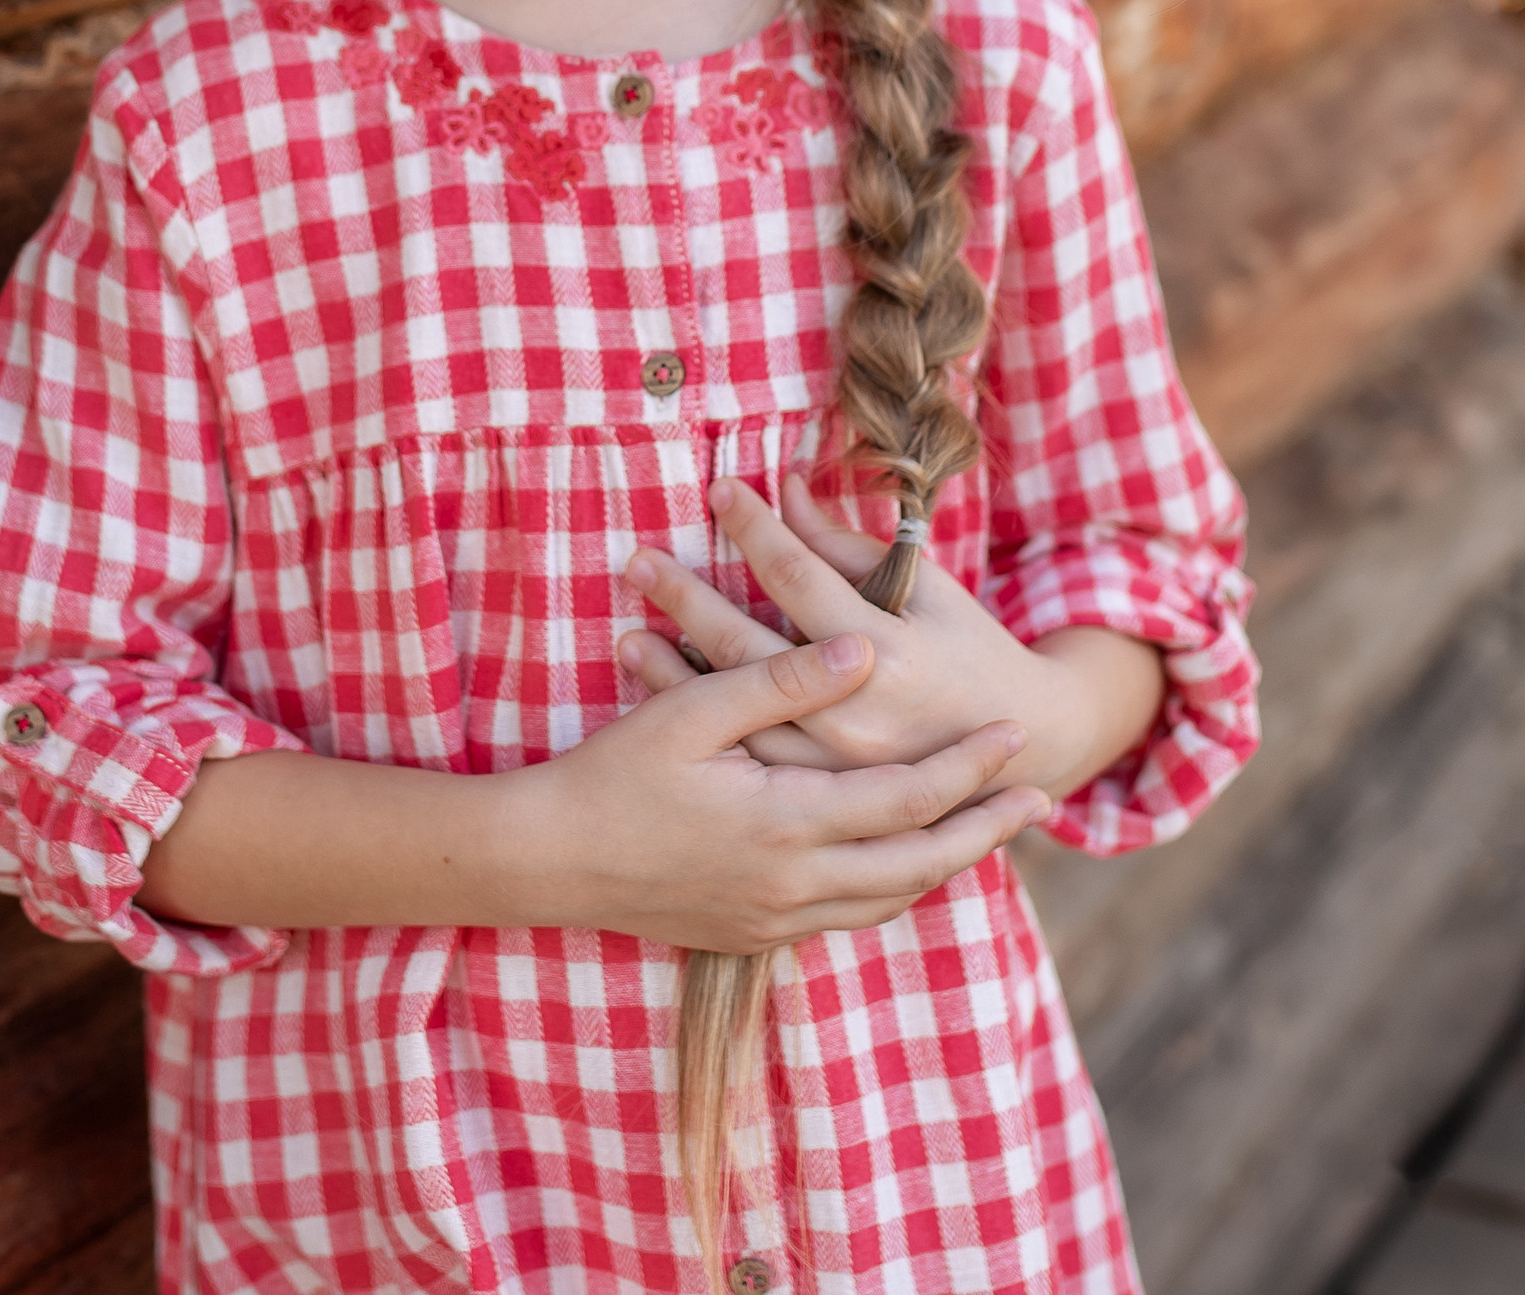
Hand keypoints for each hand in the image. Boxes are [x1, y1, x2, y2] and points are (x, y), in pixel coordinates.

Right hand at [511, 630, 1049, 953]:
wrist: (546, 862)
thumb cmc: (612, 775)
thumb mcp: (694, 713)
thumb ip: (783, 679)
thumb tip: (861, 648)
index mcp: (787, 825)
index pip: (907, 800)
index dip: (969, 769)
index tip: (1017, 738)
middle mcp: (794, 887)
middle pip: (920, 865)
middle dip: (984, 829)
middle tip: (1038, 800)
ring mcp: (773, 920)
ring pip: (890, 902)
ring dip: (944, 865)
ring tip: (983, 831)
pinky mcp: (751, 936)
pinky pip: (848, 919)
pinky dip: (890, 889)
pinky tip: (898, 864)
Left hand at [617, 472, 1165, 800]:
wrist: (1024, 746)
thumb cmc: (970, 650)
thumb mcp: (927, 591)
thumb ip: (848, 549)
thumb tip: (785, 491)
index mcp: (889, 655)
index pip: (801, 578)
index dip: (757, 529)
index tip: (718, 488)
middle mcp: (857, 718)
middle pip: (750, 650)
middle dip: (689, 598)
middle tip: (638, 559)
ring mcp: (836, 772)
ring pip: (737, 717)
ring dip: (676, 670)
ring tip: (626, 626)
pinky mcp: (825, 806)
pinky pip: (747, 763)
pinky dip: (704, 727)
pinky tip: (661, 693)